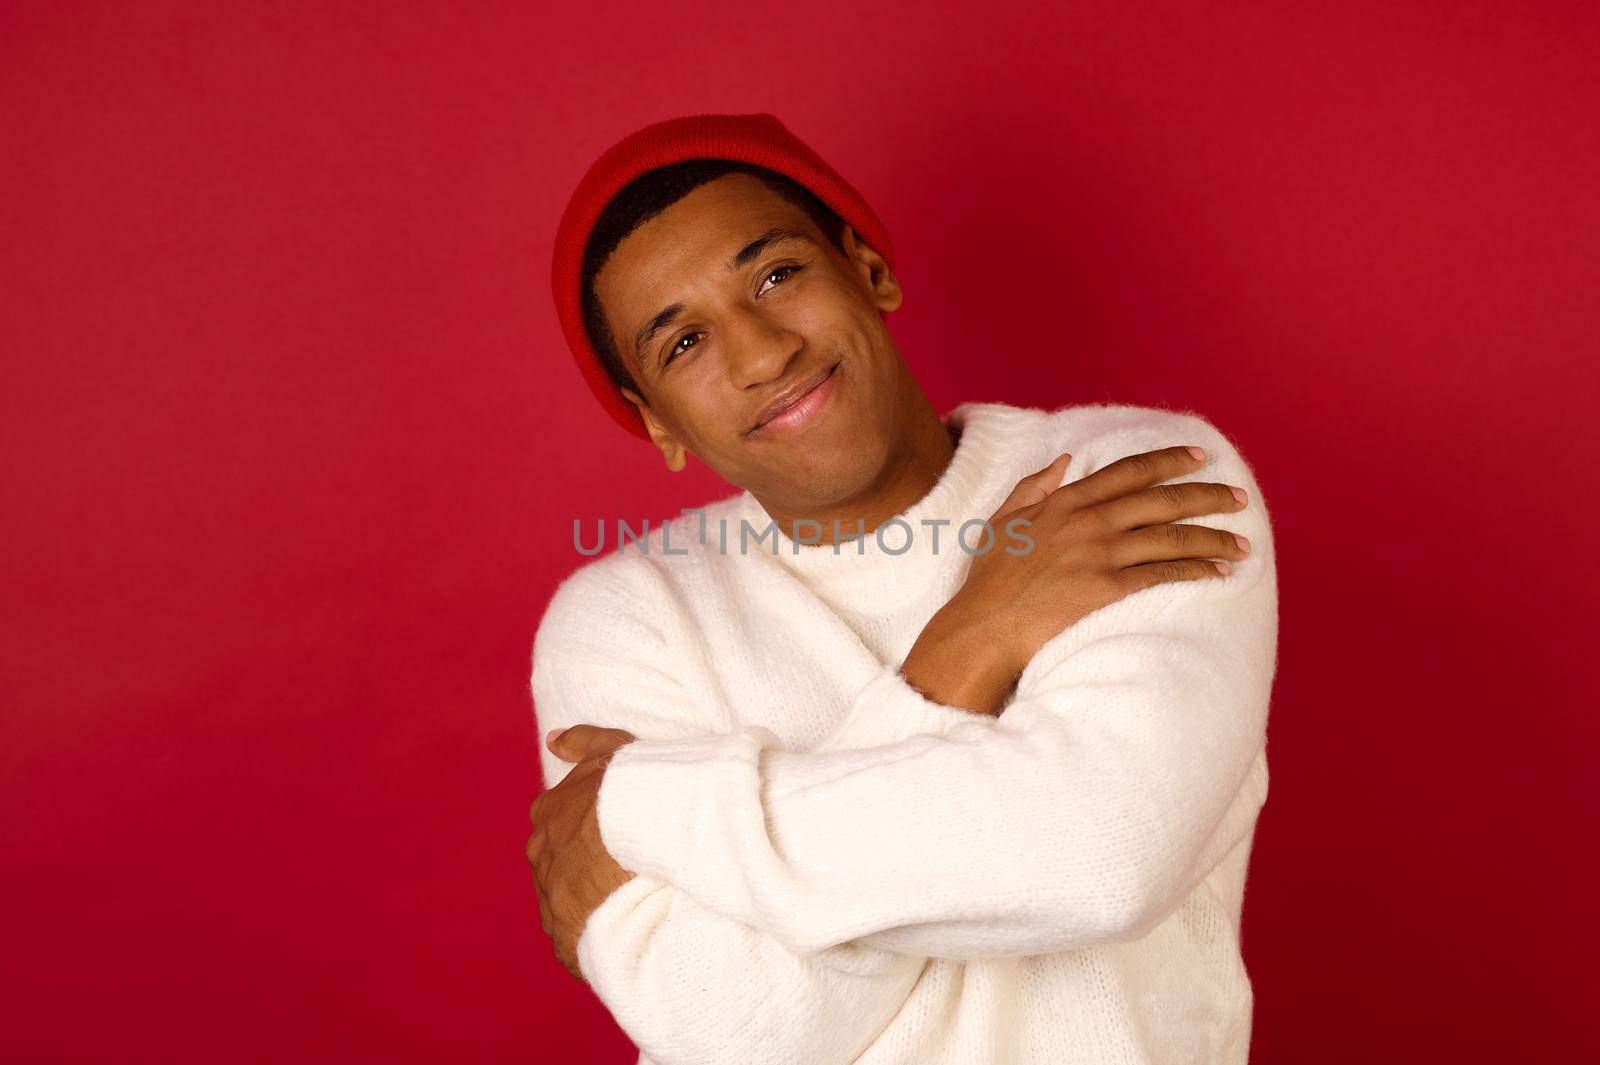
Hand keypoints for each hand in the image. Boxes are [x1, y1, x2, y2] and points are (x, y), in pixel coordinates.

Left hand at [527, 725, 637, 983]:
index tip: (619, 834)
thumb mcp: (612, 751)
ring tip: (634, 901)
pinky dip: (599, 938)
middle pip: (562, 865)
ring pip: (570, 905)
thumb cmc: (629, 792)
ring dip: (595, 905)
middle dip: (588, 868)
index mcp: (548, 816)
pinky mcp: (569, 941)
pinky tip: (626, 931)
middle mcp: (541, 858)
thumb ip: (582, 741)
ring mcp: (553, 901)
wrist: (639, 843)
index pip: (562, 824)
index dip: (592, 829)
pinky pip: (581, 943)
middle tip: (629, 867)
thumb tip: (553, 740)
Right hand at [901, 445, 1250, 713]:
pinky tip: (1218, 572)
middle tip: (1238, 496)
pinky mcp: (1107, 588)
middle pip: (1161, 501)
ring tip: (1242, 542)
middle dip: (1206, 496)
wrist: (985, 626)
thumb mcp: (1002, 520)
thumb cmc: (989, 580)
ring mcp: (1099, 554)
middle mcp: (1088, 521)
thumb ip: (1034, 486)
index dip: (1168, 461)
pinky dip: (1195, 571)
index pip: (1128, 472)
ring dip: (1212, 538)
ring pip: (1170, 537)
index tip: (1199, 457)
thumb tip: (1065, 461)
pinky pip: (1162, 574)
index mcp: (1065, 501)